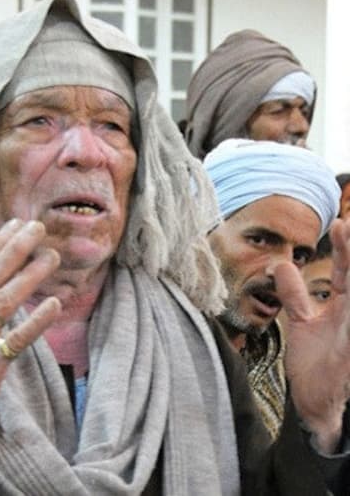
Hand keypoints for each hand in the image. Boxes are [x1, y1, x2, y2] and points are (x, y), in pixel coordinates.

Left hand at [281, 219, 349, 452]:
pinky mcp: (348, 353)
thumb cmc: (315, 362)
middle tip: (348, 224)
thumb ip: (294, 294)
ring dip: (349, 272)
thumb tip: (281, 264)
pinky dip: (347, 325)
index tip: (342, 221)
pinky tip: (344, 302)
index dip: (345, 247)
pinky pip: (349, 333)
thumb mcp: (301, 321)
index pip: (345, 271)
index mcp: (344, 306)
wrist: (317, 403)